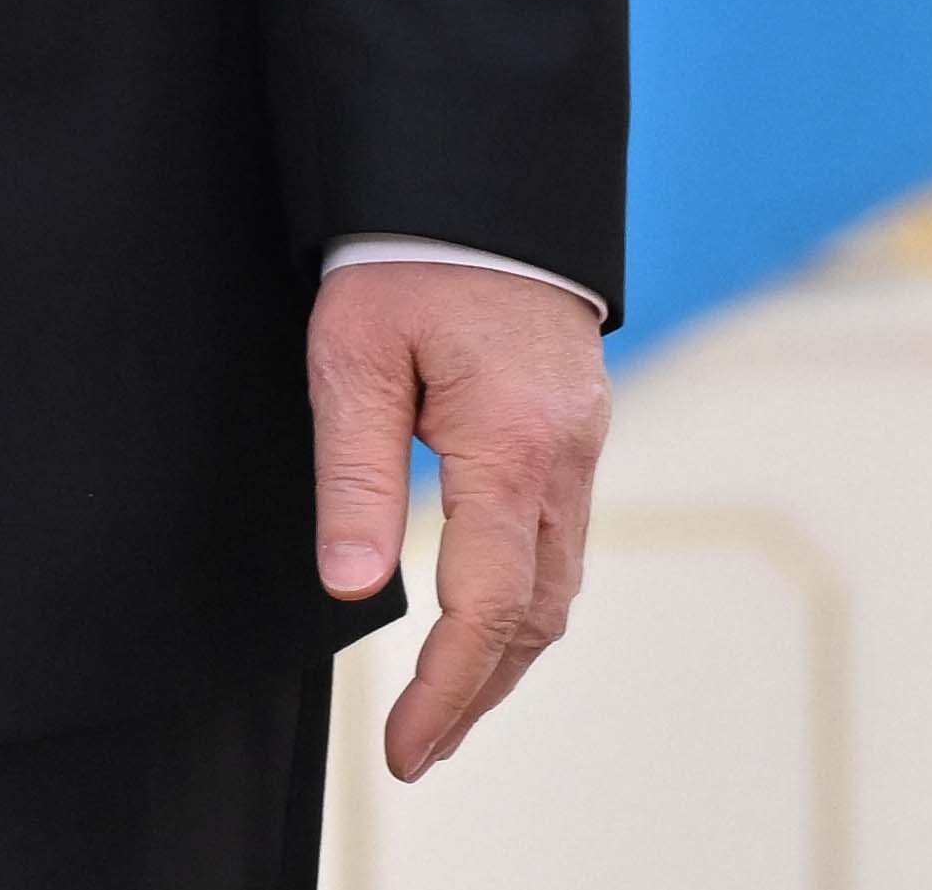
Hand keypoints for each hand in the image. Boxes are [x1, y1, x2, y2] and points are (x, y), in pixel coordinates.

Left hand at [313, 256, 605, 779]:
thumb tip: (349, 587)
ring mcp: (583, 449)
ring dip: (505, 657)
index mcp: (513, 444)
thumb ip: (354, 475)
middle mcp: (567, 459)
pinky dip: (523, 603)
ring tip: (445, 710)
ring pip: (557, 587)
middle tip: (418, 749)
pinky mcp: (576, 435)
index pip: (486, 606)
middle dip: (478, 692)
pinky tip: (483, 626)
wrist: (482, 182)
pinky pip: (559, 545)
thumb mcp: (353, 354)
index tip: (403, 748)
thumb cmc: (408, 257)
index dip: (445, 689)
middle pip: (536, 615)